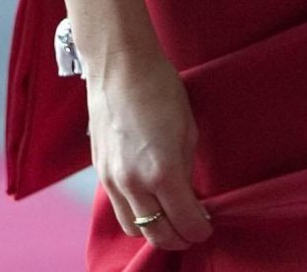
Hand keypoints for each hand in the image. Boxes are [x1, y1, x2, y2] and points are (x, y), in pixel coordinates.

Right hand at [87, 50, 212, 254]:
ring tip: (169, 219)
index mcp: (162, 172)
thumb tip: (189, 196)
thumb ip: (186, 170)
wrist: (120, 66)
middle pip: (158, 235)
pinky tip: (148, 202)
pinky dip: (135, 214)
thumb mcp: (187, 130)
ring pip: (134, 228)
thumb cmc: (160, 89)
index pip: (185, 222)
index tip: (207, 227)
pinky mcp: (99, 173)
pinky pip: (118, 209)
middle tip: (191, 230)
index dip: (200, 230)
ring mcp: (112, 180)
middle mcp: (134, 183)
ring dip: (154, 231)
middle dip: (179, 238)